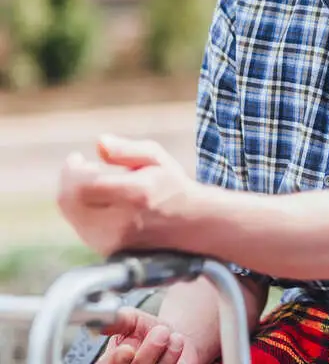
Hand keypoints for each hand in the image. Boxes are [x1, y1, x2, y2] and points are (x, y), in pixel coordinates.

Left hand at [58, 135, 198, 254]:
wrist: (191, 224)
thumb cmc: (171, 186)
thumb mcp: (157, 159)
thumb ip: (127, 149)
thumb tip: (99, 142)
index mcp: (136, 194)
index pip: (82, 185)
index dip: (72, 170)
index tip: (77, 158)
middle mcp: (121, 222)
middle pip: (70, 202)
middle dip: (69, 181)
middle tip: (78, 168)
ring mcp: (113, 241)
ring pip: (72, 216)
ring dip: (74, 196)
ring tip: (89, 182)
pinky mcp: (108, 252)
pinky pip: (81, 227)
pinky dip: (81, 211)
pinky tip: (95, 200)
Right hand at [97, 307, 201, 363]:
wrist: (175, 338)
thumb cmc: (150, 331)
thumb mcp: (133, 320)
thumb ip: (119, 321)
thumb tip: (103, 322)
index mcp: (111, 362)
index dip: (114, 360)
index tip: (127, 349)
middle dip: (147, 355)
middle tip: (161, 333)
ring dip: (166, 356)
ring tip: (175, 337)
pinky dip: (176, 361)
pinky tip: (177, 346)